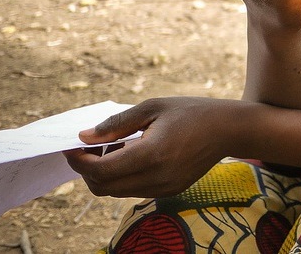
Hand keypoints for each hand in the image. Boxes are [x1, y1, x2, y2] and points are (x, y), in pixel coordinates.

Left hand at [63, 97, 242, 197]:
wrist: (229, 129)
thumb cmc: (191, 111)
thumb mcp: (153, 107)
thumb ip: (116, 124)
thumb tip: (84, 136)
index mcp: (151, 154)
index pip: (100, 170)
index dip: (78, 160)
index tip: (71, 145)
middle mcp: (157, 178)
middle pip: (102, 187)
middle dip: (87, 168)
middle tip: (90, 145)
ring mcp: (164, 188)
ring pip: (116, 192)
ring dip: (105, 173)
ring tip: (115, 146)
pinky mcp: (170, 191)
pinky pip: (133, 191)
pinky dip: (122, 177)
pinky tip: (132, 154)